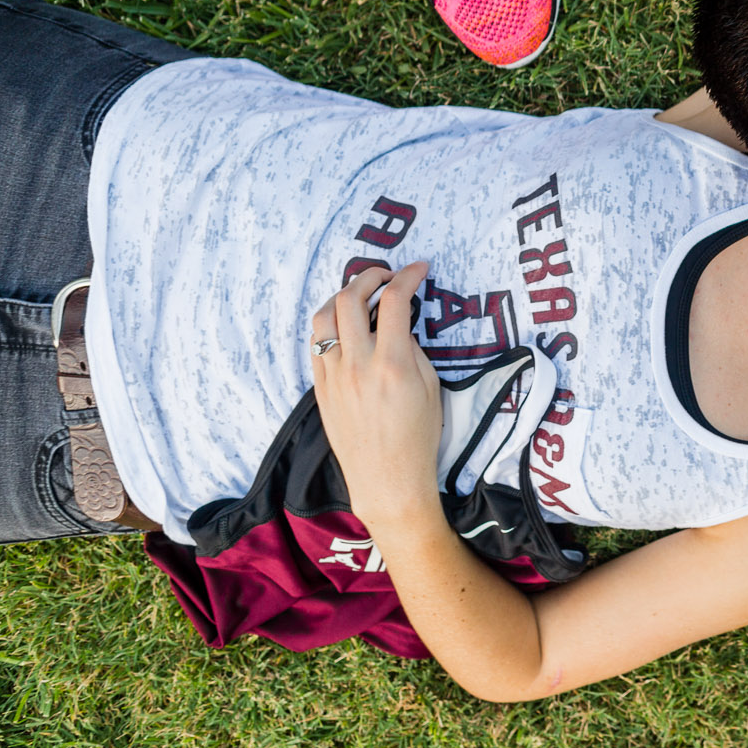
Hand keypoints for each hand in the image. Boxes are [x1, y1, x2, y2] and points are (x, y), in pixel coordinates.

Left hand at [307, 261, 442, 530]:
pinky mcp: (320, 387)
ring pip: (324, 316)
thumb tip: (399, 324)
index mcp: (393, 364)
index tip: (419, 269)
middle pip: (350, 298)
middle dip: (370, 276)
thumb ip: (413, 350)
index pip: (395, 301)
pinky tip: (345, 325)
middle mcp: (358, 365)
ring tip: (361, 296)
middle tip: (387, 276)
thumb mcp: (430, 387)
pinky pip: (316, 343)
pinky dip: (330, 324)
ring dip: (342, 296)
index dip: (408, 276)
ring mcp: (334, 376)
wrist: (387, 479)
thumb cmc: (418, 437)